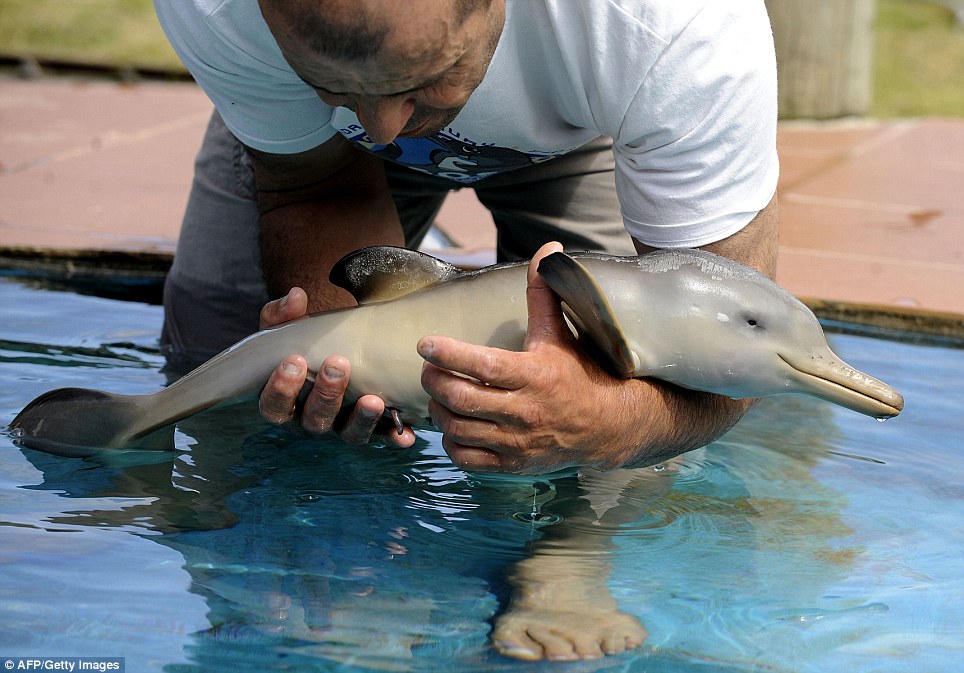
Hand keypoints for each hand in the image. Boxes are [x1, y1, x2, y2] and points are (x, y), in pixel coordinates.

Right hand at [257, 287, 416, 446]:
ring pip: (347, 434)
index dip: (281, 388)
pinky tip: (405, 434)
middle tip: (338, 364)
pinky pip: (381, 437)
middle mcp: (310, 418)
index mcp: (285, 399)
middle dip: (326, 394)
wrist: (334, 348)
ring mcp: (341, 425)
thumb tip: (296, 296)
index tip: (294, 361)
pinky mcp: (370, 427)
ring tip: (373, 401)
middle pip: (313, 420)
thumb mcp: (287, 328)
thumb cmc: (304, 343)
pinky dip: (393, 436)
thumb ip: (283, 314)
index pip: (274, 404)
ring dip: (361, 419)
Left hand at [418, 242, 657, 473]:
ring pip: (458, 429)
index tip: (425, 343)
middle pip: (461, 398)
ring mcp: (517, 442)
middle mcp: (525, 411)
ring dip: (438, 410)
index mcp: (534, 374)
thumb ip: (545, 292)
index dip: (448, 354)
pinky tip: (453, 424)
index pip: (482, 365)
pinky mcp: (513, 465)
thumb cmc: (579, 372)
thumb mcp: (560, 333)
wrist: (608, 425)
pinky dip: (450, 443)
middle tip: (428, 368)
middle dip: (434, 381)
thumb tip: (549, 249)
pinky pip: (467, 459)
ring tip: (438, 393)